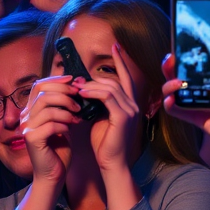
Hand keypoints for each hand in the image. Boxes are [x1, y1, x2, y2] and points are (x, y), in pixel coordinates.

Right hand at [20, 75, 77, 185]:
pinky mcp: (32, 139)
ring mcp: (27, 128)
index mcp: (31, 110)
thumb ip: (63, 107)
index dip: (55, 79)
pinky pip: (50, 125)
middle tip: (78, 101)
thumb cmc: (59, 149)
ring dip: (65, 109)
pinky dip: (64, 125)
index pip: (38, 85)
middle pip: (42, 93)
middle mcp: (25, 116)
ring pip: (46, 107)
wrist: (53, 174)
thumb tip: (75, 86)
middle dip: (64, 93)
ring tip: (77, 116)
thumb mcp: (62, 122)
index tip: (72, 80)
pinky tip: (70, 130)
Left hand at [80, 42, 142, 173]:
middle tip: (76, 80)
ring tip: (76, 87)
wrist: (111, 163)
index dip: (121, 60)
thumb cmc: (104, 142)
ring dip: (90, 85)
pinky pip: (107, 97)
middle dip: (94, 78)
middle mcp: (133, 105)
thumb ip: (97, 101)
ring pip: (109, 86)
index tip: (115, 45)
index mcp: (129, 104)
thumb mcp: (100, 117)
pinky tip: (81, 94)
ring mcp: (130, 111)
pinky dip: (93, 93)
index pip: (126, 77)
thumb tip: (83, 86)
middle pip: (113, 80)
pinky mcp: (123, 117)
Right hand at [161, 31, 209, 165]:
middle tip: (171, 60)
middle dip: (172, 65)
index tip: (180, 43)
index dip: (187, 52)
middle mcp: (208, 88)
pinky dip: (169, 104)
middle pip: (182, 73)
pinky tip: (170, 99)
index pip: (199, 60)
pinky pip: (177, 111)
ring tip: (175, 82)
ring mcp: (201, 103)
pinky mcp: (197, 118)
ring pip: (175, 90)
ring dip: (169, 83)